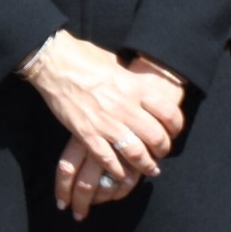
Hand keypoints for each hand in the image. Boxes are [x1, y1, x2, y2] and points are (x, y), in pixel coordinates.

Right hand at [20, 32, 184, 198]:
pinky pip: (107, 159)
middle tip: (161, 153)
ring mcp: (106, 122)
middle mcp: (126, 107)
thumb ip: (130, 81)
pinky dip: (117, 170)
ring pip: (136, 153)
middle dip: (163, 149)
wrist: (54, 62)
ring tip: (149, 169)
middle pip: (156, 137)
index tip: (173, 132)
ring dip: (145, 165)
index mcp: (136, 87)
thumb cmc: (84, 57)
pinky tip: (121, 174)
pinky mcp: (86, 133)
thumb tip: (139, 86)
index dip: (176, 127)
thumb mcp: (117, 64)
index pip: (169, 113)